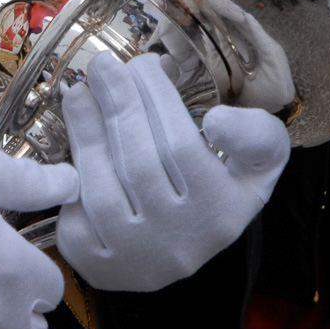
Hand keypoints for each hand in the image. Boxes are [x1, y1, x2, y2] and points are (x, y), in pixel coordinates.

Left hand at [56, 52, 290, 291]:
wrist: (183, 249)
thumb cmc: (219, 192)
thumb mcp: (259, 165)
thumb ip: (257, 137)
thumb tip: (217, 118)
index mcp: (220, 213)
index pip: (181, 147)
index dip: (157, 99)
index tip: (143, 62)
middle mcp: (178, 241)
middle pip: (139, 163)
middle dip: (117, 105)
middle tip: (103, 66)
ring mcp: (134, 258)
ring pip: (102, 188)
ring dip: (86, 132)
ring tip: (80, 93)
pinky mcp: (98, 266)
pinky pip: (75, 215)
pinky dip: (70, 174)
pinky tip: (73, 140)